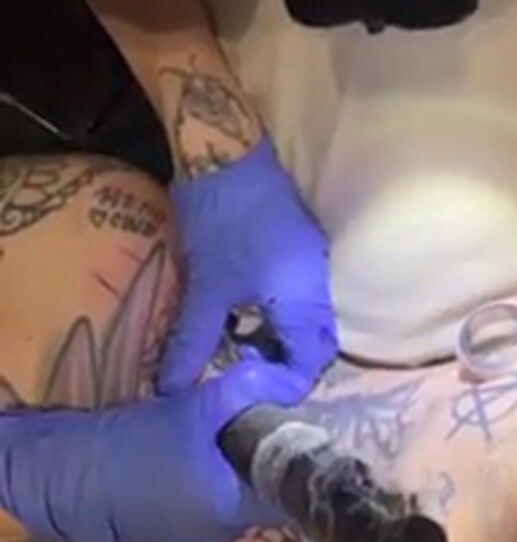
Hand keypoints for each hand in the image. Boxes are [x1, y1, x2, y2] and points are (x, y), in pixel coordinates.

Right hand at [0, 361, 304, 541]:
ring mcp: (201, 536)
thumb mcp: (194, 410)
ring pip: (239, 494)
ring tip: (233, 425)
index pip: (293, 492)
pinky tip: (203, 447)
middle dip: (267, 454)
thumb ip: (244, 392)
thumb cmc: (137, 447)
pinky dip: (216, 474)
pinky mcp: (178, 527)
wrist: (70, 477)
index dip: (301, 458)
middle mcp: (228, 533)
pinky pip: (213, 499)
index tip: (305, 425)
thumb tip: (287, 377)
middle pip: (267, 492)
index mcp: (238, 512)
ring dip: (240, 464)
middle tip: (267, 413)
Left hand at [158, 136, 337, 392]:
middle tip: (245, 368)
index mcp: (304, 299)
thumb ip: (192, 343)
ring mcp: (315, 263)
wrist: (225, 151)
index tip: (246, 390)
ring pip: (310, 322)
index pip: (310, 364)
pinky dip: (278, 316)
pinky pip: (302, 298)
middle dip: (285, 365)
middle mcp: (320, 285)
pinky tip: (244, 312)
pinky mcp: (303, 248)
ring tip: (238, 342)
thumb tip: (171, 388)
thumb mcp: (205, 287)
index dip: (281, 386)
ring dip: (280, 340)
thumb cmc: (219, 221)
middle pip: (317, 345)